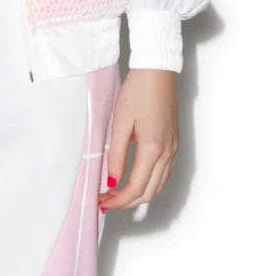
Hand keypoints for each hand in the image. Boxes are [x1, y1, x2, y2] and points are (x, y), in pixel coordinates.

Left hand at [99, 68, 179, 211]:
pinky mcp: (174, 143)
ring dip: (138, 194)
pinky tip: (134, 180)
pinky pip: (164, 173)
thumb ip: (116, 155)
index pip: (135, 188)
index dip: (117, 201)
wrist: (158, 72)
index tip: (102, 203)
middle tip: (105, 201)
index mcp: (153, 149)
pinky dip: (149, 183)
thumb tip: (113, 180)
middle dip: (126, 202)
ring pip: (158, 185)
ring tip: (116, 193)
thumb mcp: (120, 123)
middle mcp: (167, 153)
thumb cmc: (138, 92)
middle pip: (148, 192)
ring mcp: (173, 149)